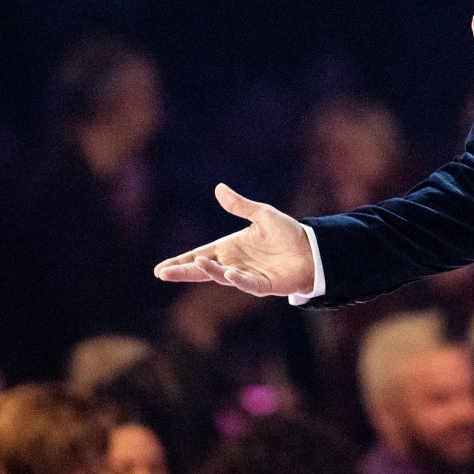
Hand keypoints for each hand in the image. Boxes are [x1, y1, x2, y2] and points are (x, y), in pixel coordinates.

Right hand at [153, 183, 314, 296]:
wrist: (312, 250)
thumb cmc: (286, 233)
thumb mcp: (262, 214)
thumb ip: (240, 205)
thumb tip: (218, 188)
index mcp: (230, 248)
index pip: (200, 255)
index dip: (182, 262)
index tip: (161, 269)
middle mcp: (234, 263)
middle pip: (203, 270)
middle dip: (184, 271)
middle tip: (163, 273)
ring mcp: (247, 276)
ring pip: (223, 276)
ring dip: (211, 271)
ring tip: (199, 263)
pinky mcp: (263, 285)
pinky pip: (248, 284)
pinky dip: (238, 280)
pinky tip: (229, 274)